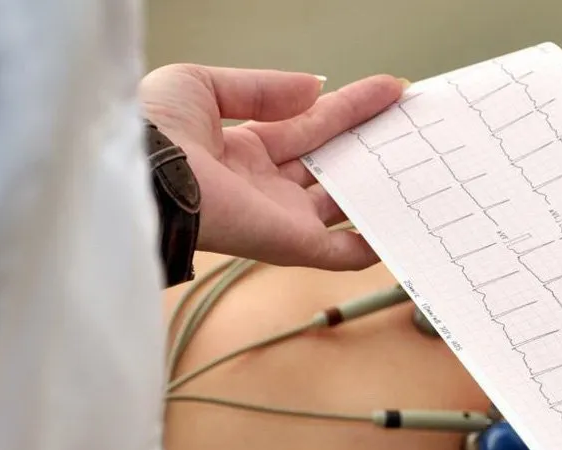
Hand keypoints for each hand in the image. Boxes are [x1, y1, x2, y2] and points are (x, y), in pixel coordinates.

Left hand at [139, 64, 404, 269]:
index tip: (388, 91)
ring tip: (421, 165)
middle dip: (371, 141)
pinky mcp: (291, 243)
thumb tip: (314, 87)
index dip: (349, 107)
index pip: (310, 124)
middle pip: (332, 161)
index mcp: (244, 147)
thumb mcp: (202, 86)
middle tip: (412, 121)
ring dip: (378, 188)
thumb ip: (262, 89)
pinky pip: (340, 251)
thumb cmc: (153, 130)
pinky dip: (369, 246)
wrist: (140, 176)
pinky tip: (400, 233)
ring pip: (342, 204)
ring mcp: (282, 216)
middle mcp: (266, 184)